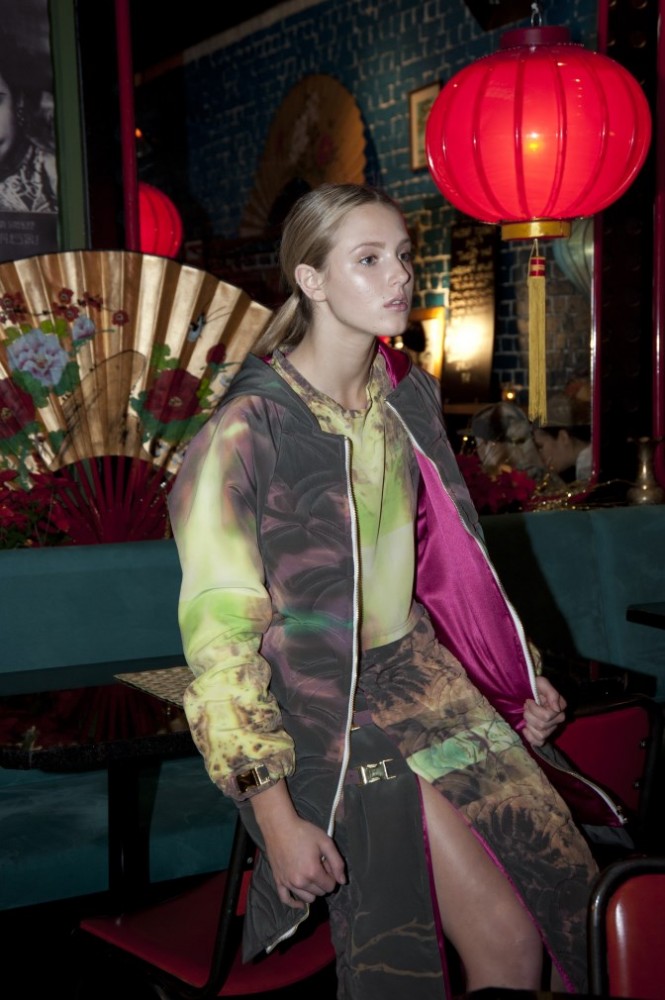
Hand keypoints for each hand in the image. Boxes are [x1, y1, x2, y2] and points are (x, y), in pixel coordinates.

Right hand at [251, 780, 346, 908]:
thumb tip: (343, 881)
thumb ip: (337, 862)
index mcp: (312, 872)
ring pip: (307, 898)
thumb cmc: (304, 832)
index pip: (330, 886)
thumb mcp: (326, 842)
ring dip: (312, 890)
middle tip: (318, 865)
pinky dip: (295, 903)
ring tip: (309, 873)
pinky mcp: (278, 881)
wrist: (279, 826)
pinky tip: (301, 902)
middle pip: (320, 893)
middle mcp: (300, 881)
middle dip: (323, 881)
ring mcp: (287, 883)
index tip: (327, 863)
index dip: (332, 875)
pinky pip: (286, 900)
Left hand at [522, 675, 566, 746]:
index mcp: (560, 706)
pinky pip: (539, 742)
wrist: (527, 690)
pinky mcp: (544, 734)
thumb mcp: (542, 683)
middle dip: (529, 715)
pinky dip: (530, 738)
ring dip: (529, 724)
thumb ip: (552, 693)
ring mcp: (552, 727)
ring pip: (541, 735)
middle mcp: (559, 719)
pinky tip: (525, 729)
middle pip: (542, 725)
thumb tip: (557, 709)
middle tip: (526, 707)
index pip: (547, 716)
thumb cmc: (534, 685)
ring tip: (527, 715)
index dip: (534, 709)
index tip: (529, 701)